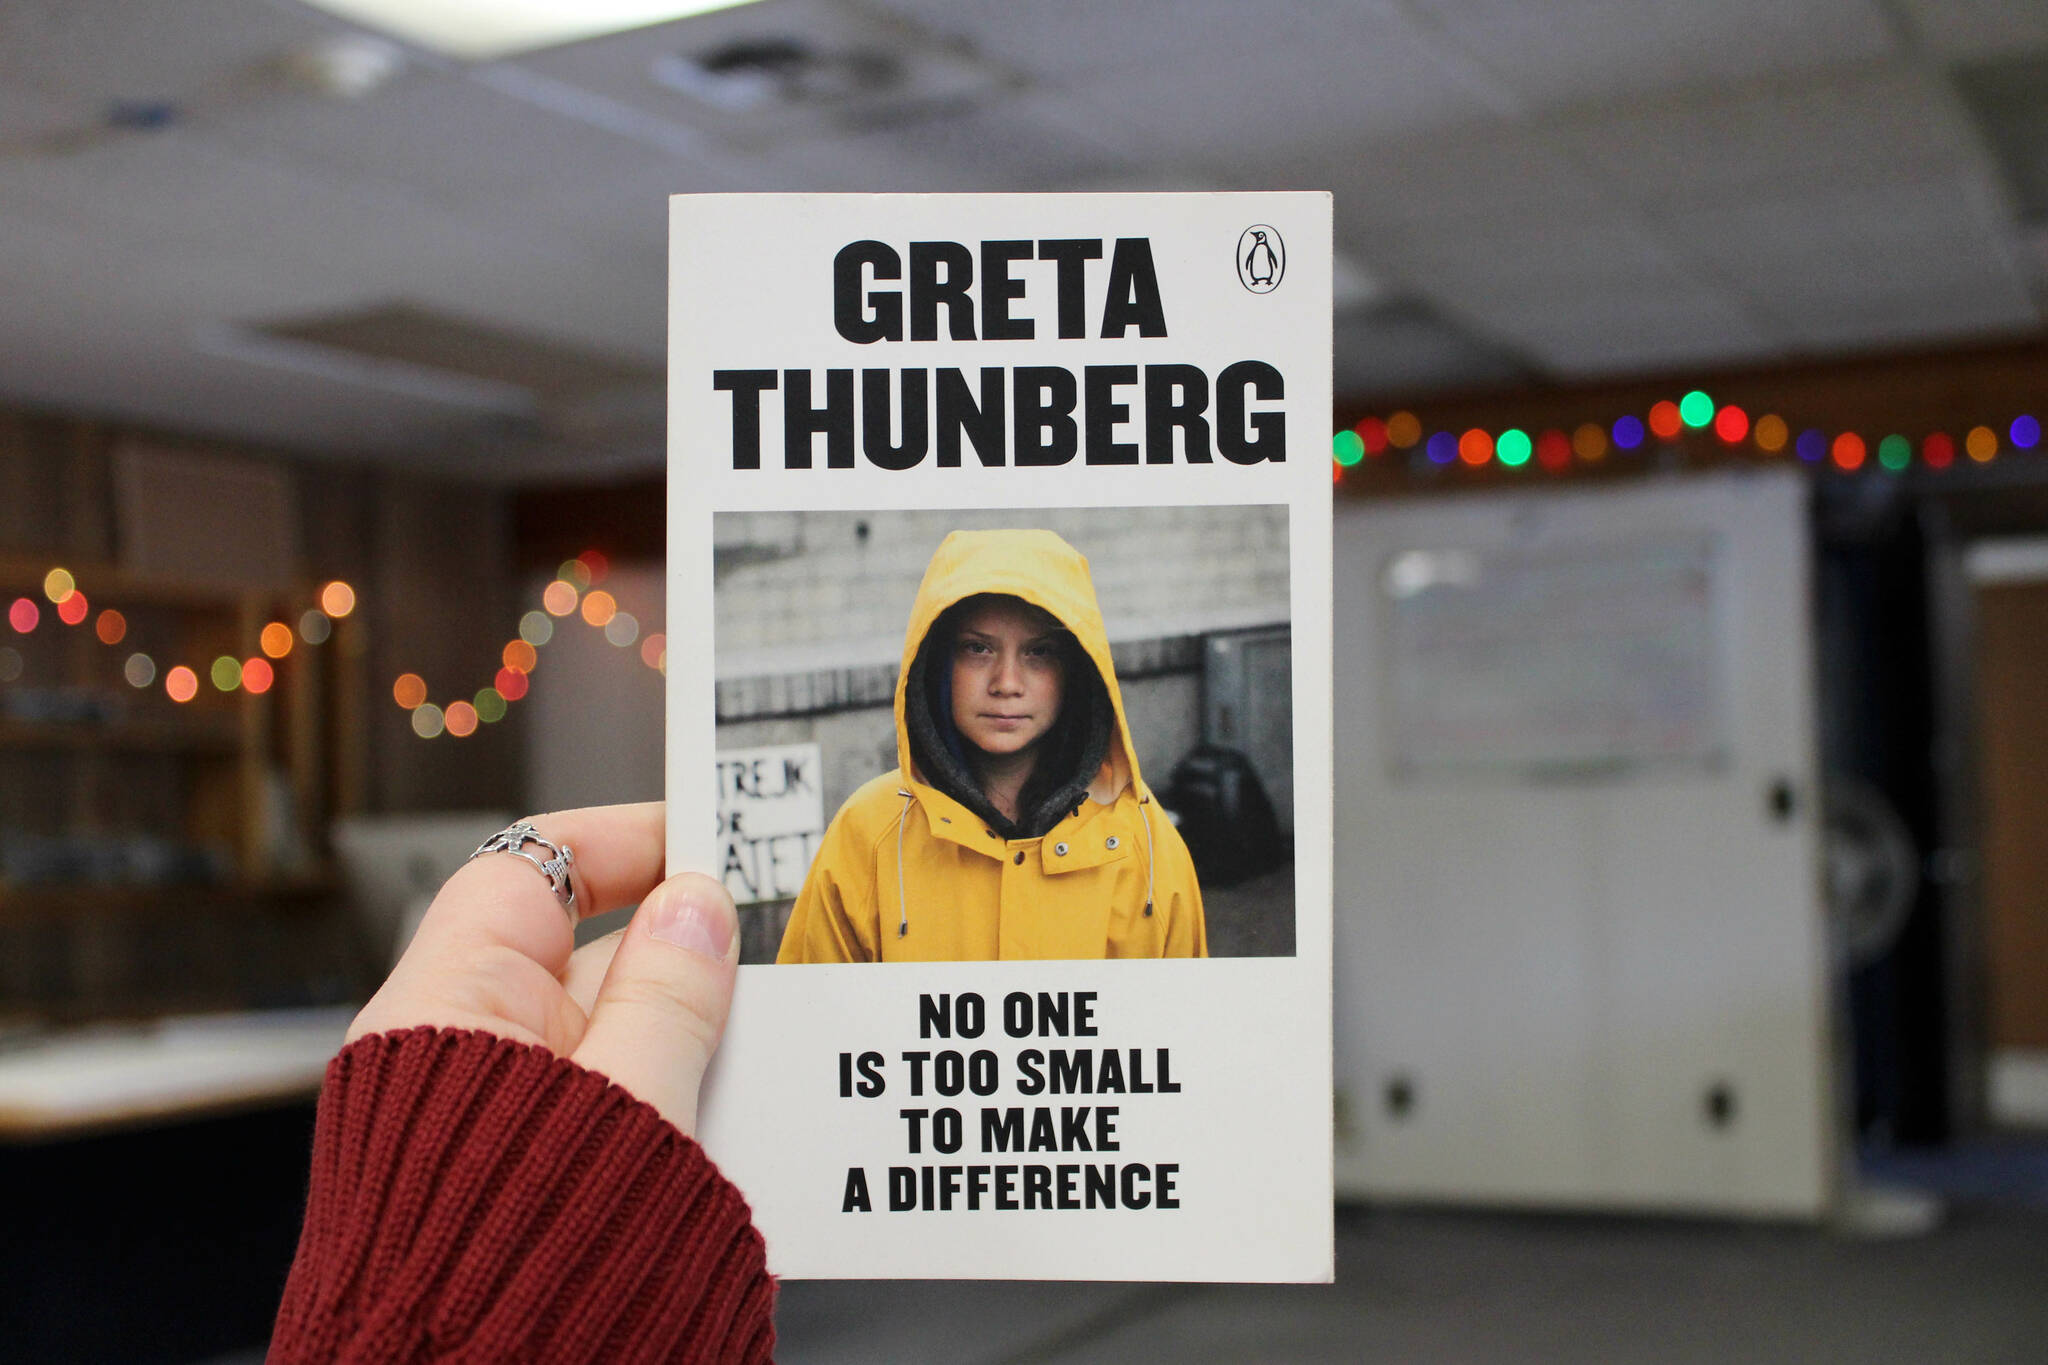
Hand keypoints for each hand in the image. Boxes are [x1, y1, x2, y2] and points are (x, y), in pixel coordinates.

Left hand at [346, 802, 737, 1135]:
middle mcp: (457, 1051)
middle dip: (680, 964)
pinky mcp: (519, 1173)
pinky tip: (721, 1128)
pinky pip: (603, 1103)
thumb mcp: (628, 1106)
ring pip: (605, 1038)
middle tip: (764, 973)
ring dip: (679, 1047)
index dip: (625, 840)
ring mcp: (489, 1113)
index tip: (709, 838)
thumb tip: (696, 907)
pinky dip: (662, 1104)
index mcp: (450, 1008)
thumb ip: (668, 1001)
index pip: (533, 868)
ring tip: (748, 1075)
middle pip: (586, 959)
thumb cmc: (516, 1272)